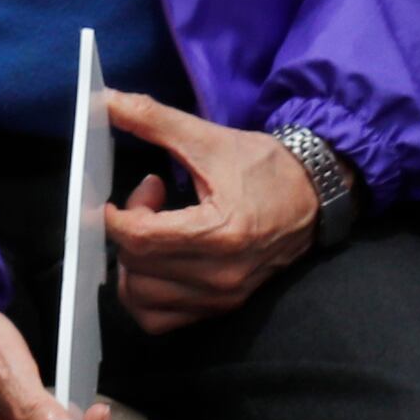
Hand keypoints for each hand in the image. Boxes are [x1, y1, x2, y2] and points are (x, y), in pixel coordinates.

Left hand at [98, 92, 321, 328]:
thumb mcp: (208, 138)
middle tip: (148, 203)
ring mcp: (223, 298)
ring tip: (153, 232)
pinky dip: (146, 293)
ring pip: (142, 300)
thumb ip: (153, 119)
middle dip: (127, 233)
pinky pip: (162, 319)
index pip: (141, 239)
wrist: (313, 196)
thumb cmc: (263, 167)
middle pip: (137, 269)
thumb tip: (107, 100)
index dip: (115, 218)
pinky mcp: (222, 308)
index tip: (116, 199)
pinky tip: (158, 259)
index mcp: (220, 232)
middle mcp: (221, 275)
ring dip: (133, 264)